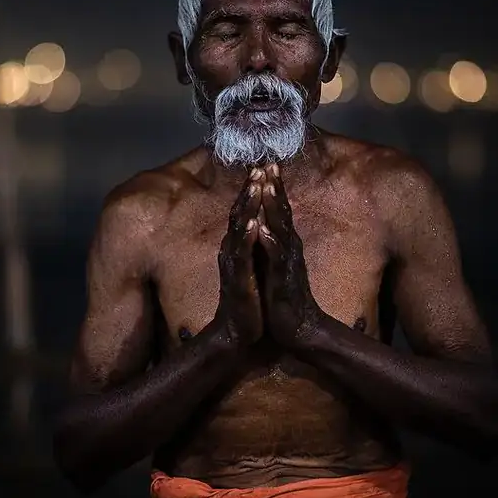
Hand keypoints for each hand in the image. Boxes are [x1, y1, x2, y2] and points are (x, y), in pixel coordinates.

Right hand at [211, 169, 265, 346]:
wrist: (236, 333)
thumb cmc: (247, 299)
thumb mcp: (252, 266)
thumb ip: (252, 244)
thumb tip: (259, 221)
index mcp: (239, 246)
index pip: (246, 211)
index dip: (254, 188)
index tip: (264, 165)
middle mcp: (233, 250)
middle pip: (241, 213)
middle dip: (250, 189)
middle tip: (259, 165)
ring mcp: (235, 265)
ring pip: (240, 229)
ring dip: (248, 206)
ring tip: (255, 185)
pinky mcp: (239, 281)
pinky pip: (243, 256)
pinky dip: (248, 239)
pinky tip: (254, 224)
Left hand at [257, 164, 323, 347]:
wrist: (298, 329)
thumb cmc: (285, 296)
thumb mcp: (277, 265)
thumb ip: (275, 243)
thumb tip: (267, 221)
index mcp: (285, 245)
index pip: (280, 211)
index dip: (274, 187)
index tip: (267, 163)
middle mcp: (289, 250)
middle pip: (283, 214)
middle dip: (276, 188)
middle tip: (269, 164)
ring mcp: (287, 265)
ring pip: (281, 232)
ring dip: (275, 209)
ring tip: (269, 187)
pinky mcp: (284, 283)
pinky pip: (276, 261)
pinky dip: (270, 245)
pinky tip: (263, 230)